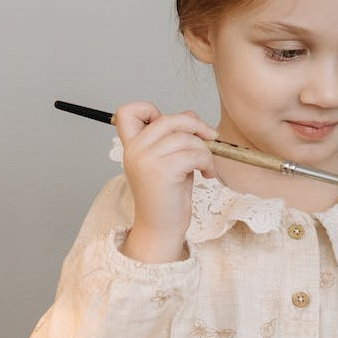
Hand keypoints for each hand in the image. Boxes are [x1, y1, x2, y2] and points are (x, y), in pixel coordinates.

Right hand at [114, 101, 217, 262]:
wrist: (161, 228)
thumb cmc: (167, 197)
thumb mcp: (170, 161)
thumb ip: (175, 137)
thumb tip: (191, 116)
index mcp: (131, 146)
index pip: (127, 111)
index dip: (150, 109)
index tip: (171, 127)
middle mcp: (134, 150)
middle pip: (169, 119)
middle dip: (196, 125)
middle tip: (210, 138)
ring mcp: (146, 159)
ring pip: (186, 138)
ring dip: (205, 150)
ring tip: (207, 167)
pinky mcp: (162, 171)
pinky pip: (194, 154)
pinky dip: (207, 162)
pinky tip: (207, 175)